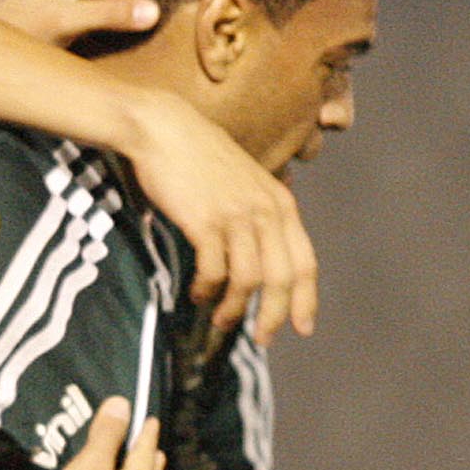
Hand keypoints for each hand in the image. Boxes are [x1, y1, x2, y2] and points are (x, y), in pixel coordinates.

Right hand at [121, 89, 317, 343]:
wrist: (164, 130)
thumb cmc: (199, 158)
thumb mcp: (245, 183)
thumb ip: (259, 214)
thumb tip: (262, 255)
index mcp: (281, 204)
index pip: (305, 262)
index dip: (306, 300)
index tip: (302, 328)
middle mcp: (266, 211)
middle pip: (282, 278)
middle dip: (273, 315)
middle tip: (261, 339)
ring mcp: (236, 216)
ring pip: (248, 280)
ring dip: (234, 308)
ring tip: (220, 320)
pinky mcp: (205, 221)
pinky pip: (214, 270)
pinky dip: (207, 289)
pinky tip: (197, 295)